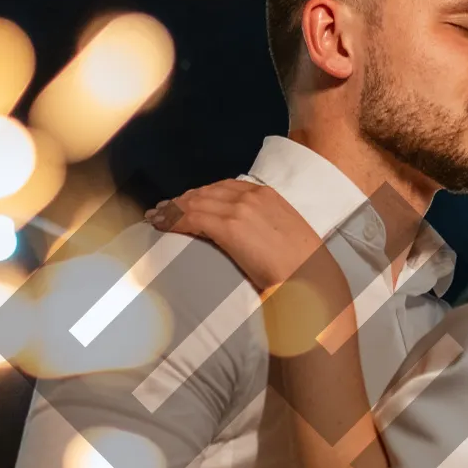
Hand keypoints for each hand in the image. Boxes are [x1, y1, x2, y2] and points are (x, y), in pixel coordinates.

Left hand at [145, 181, 324, 292]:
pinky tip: (161, 226)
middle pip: (206, 192)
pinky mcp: (229, 226)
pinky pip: (192, 218)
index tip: (187, 203)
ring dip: (171, 210)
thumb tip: (252, 243)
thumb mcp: (286, 239)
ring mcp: (240, 209)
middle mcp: (252, 195)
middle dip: (182, 200)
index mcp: (268, 195)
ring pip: (195, 202)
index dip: (201, 195)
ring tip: (156, 218)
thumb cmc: (303, 269)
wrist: (311, 279)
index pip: (224, 187)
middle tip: (162, 210)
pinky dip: (173, 220)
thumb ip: (266, 232)